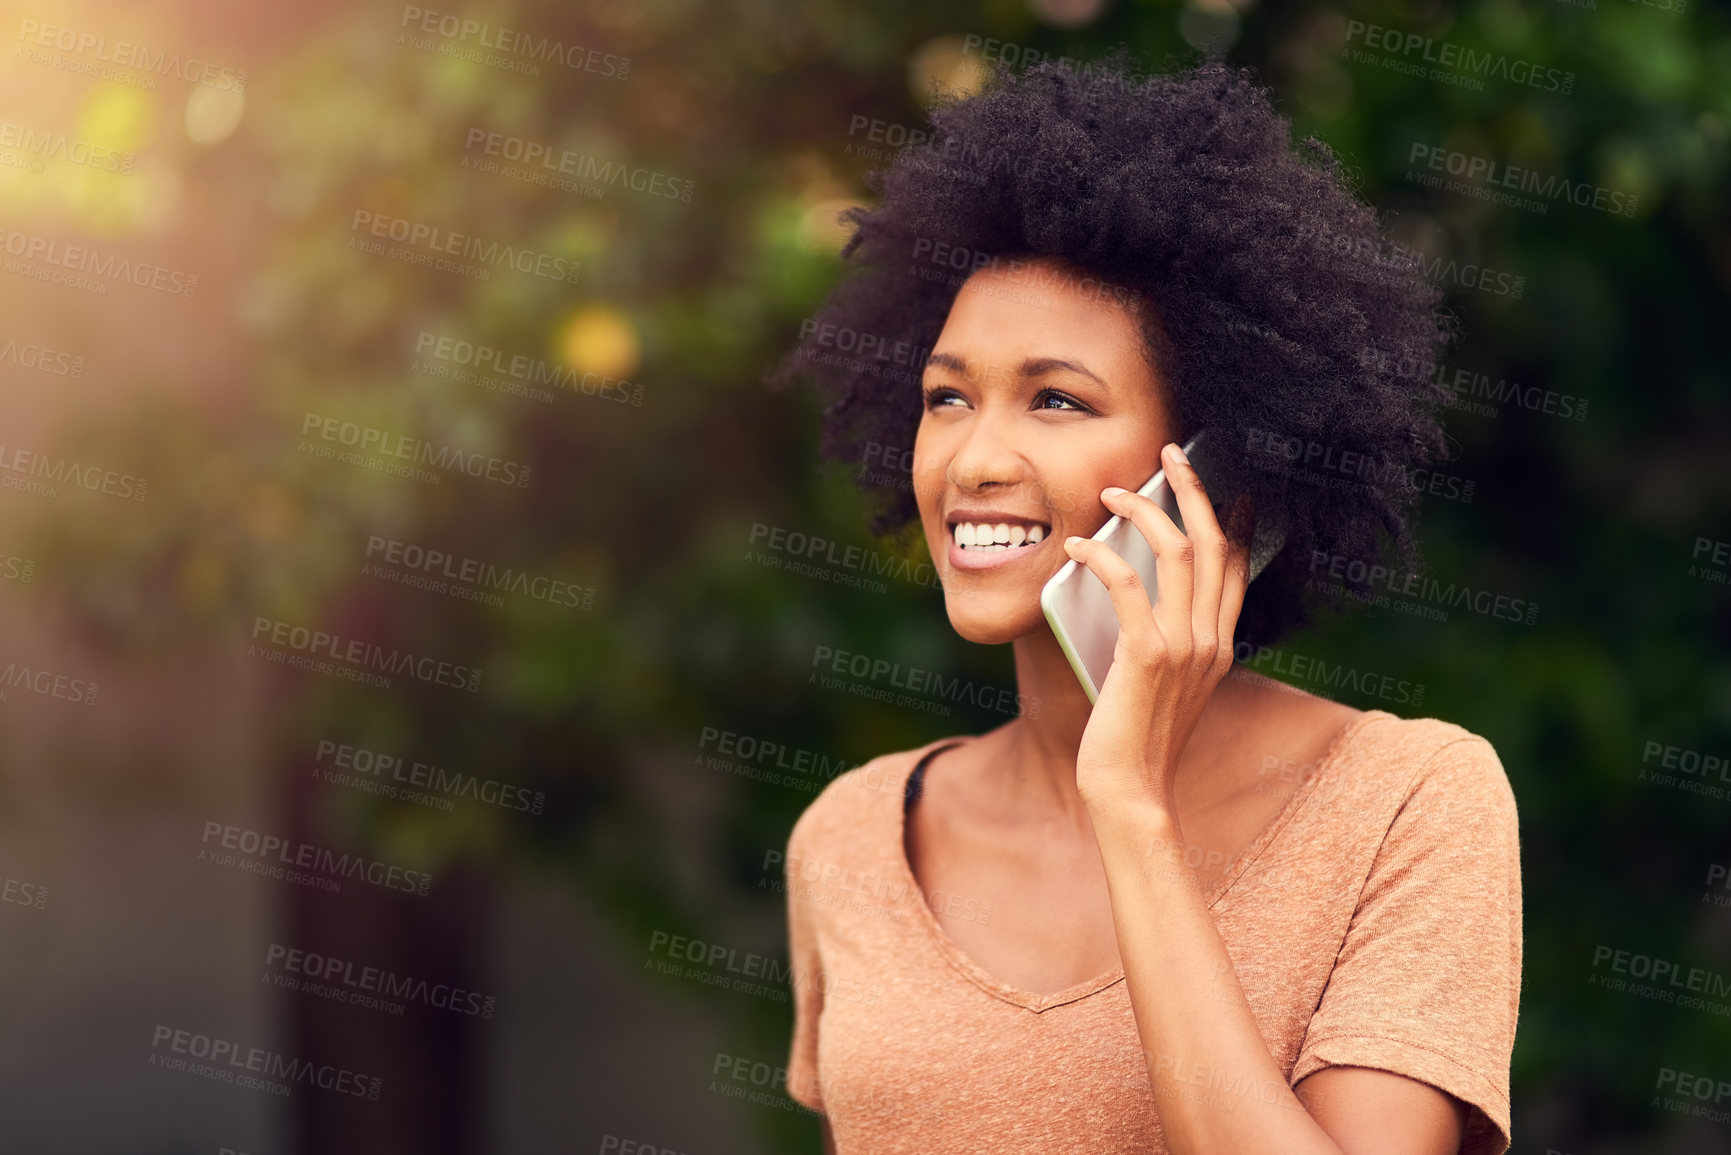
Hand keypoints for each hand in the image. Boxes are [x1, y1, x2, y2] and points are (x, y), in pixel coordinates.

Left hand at [1062, 441, 1254, 810]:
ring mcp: (1184, 646)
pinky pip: (1126, 582)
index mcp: (1219, 647)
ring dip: (1143, 509)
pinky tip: (1075, 544)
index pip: (1237, 570)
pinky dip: (1100, 553)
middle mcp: (1211, 640)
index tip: (1232, 490)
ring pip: (1177, 551)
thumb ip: (1157, 641)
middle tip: (1171, 454)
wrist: (1130, 789)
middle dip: (1192, 489)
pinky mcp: (1146, 654)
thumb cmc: (1132, 740)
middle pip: (1213, 544)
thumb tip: (1127, 594)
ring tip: (1112, 491)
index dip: (1236, 523)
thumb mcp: (1158, 684)